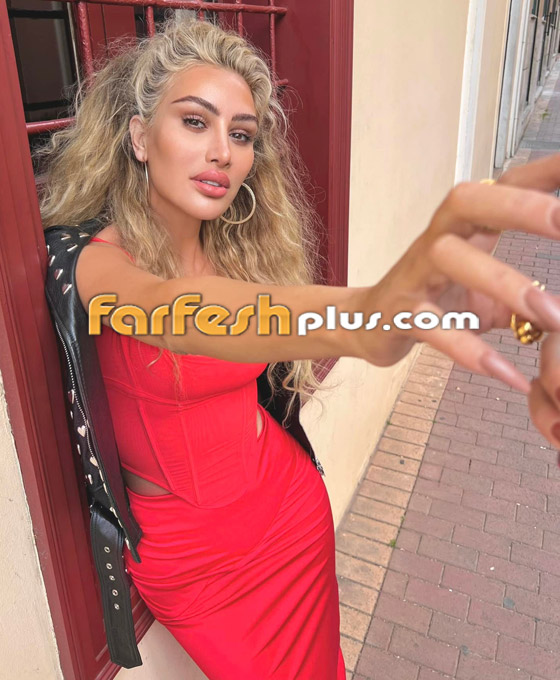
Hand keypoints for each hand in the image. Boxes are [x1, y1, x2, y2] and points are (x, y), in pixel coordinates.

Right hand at [359, 153, 559, 449]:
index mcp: (463, 227)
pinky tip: (508, 375)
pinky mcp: (398, 314)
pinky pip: (433, 328)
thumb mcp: (485, 293)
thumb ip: (527, 295)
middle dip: (518, 205)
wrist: (369, 325)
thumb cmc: (434, 299)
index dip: (542, 172)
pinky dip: (470, 351)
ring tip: (551, 315)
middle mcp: (437, 240)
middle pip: (467, 202)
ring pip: (450, 260)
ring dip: (503, 282)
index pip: (503, 186)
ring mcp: (414, 274)